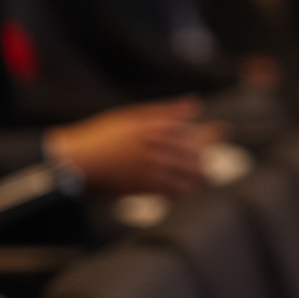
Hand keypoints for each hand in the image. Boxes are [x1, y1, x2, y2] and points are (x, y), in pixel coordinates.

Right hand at [46, 101, 213, 197]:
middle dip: (204, 161)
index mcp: (154, 127)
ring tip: (193, 180)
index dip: (212, 135)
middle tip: (203, 164)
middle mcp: (155, 147)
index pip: (194, 131)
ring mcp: (150, 167)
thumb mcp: (131, 116)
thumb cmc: (102, 135)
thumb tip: (196, 104)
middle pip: (195, 157)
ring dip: (195, 179)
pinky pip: (173, 192)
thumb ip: (165, 111)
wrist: (76, 160)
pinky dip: (179, 193)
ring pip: (188, 177)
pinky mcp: (144, 186)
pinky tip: (176, 192)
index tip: (221, 133)